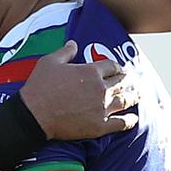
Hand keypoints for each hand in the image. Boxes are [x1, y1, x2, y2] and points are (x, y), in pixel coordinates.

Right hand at [20, 41, 138, 139]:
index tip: (119, 70)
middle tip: (131, 82)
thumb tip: (73, 44)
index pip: (112, 66)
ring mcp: (102, 108)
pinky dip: (129, 121)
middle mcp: (101, 89)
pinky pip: (121, 123)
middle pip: (122, 82)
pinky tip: (133, 119)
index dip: (117, 67)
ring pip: (125, 101)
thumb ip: (64, 52)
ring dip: (133, 97)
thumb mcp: (49, 62)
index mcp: (90, 72)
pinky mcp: (99, 126)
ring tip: (137, 96)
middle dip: (128, 81)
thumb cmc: (39, 87)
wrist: (34, 115)